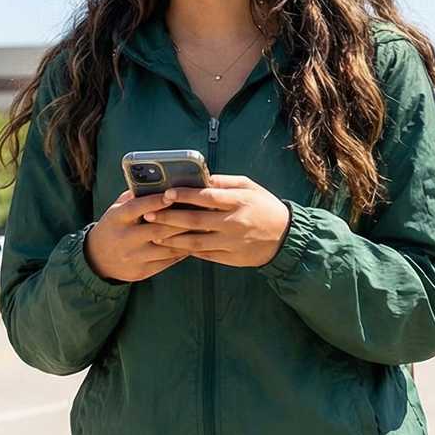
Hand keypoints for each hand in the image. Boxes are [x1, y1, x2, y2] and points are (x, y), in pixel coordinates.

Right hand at [83, 190, 194, 282]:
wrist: (98, 260)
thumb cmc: (114, 226)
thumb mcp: (116, 210)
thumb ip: (135, 197)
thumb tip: (160, 182)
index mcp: (117, 219)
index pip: (137, 208)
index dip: (155, 201)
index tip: (173, 195)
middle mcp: (124, 238)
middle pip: (157, 230)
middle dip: (180, 221)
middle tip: (201, 212)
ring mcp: (133, 257)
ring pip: (166, 248)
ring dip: (186, 238)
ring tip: (204, 228)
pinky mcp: (142, 271)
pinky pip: (167, 261)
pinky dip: (182, 251)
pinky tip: (195, 243)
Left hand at [143, 175, 292, 267]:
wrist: (286, 238)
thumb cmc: (265, 207)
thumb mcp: (250, 187)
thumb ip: (225, 182)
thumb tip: (200, 177)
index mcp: (239, 202)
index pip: (207, 197)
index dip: (185, 195)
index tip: (166, 193)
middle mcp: (234, 223)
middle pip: (195, 221)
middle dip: (169, 218)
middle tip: (149, 214)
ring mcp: (231, 243)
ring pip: (195, 242)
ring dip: (172, 238)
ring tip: (154, 233)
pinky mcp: (230, 258)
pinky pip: (203, 255)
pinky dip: (186, 251)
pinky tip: (171, 246)